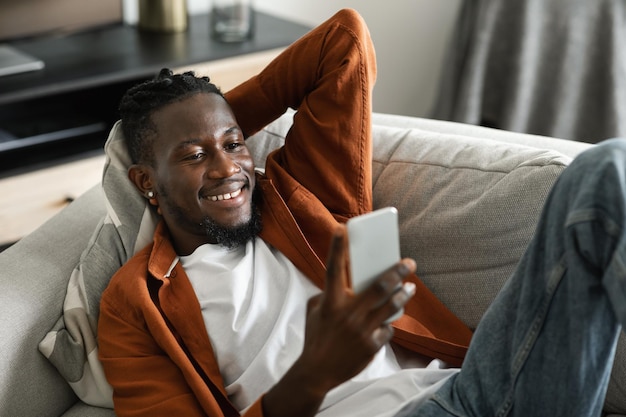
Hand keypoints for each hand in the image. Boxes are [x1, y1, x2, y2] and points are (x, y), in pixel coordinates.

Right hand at [262, 225, 415, 416]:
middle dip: (397, 272)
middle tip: (409, 263)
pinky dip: (388, 323)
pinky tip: (388, 320)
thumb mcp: (315, 311)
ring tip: (410, 288)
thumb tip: (350, 282)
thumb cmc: (316, 337)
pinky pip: (387, 329)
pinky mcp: (371, 346)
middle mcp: (347, 314)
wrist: (317, 372)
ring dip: (403, 295)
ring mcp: (361, 330)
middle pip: (378, 287)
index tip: (342, 228)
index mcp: (330, 302)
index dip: (337, 248)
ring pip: (391, 307)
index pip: (333, 269)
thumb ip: (329, 293)